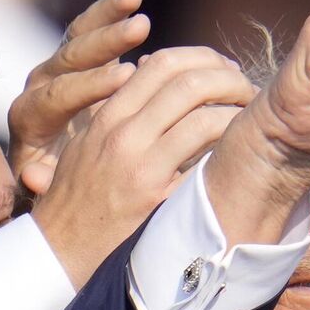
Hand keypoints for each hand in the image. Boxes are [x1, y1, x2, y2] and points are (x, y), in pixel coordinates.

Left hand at [7, 0, 151, 194]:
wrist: (51, 165)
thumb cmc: (54, 184)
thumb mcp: (43, 189)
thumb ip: (41, 183)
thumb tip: (35, 177)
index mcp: (31, 117)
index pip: (58, 96)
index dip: (90, 86)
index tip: (125, 78)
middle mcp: (41, 84)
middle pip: (69, 56)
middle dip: (105, 42)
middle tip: (139, 28)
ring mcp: (61, 65)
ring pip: (81, 32)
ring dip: (109, 11)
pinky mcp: (82, 53)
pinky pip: (95, 22)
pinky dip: (114, 0)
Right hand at [28, 45, 256, 284]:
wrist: (58, 251)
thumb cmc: (75, 196)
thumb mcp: (87, 141)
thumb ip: (118, 107)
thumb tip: (149, 69)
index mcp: (108, 115)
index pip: (163, 63)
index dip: (203, 59)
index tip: (223, 69)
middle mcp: (125, 135)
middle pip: (190, 83)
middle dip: (230, 79)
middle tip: (247, 91)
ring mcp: (143, 168)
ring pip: (205, 120)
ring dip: (238, 114)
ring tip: (251, 121)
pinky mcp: (160, 202)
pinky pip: (206, 166)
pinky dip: (230, 153)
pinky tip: (240, 156)